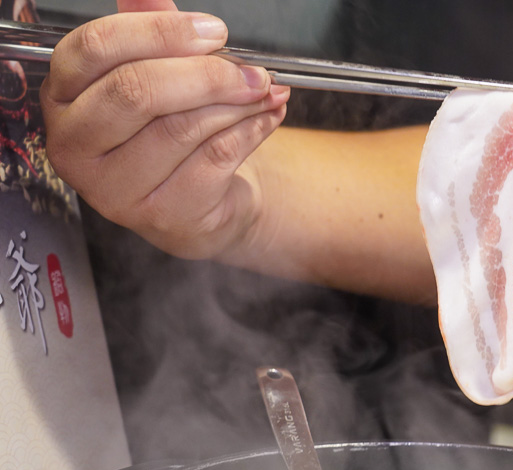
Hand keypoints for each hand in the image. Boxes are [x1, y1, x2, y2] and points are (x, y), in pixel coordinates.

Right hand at [41, 0, 290, 259]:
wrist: (203, 202)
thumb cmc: (173, 130)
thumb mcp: (159, 74)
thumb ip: (151, 31)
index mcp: (64, 95)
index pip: (97, 47)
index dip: (161, 32)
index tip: (214, 31)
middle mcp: (76, 144)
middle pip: (137, 91)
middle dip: (207, 74)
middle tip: (251, 70)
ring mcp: (115, 188)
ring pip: (183, 127)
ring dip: (238, 103)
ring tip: (266, 91)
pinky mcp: (161, 214)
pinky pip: (215, 159)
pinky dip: (251, 131)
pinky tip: (267, 117)